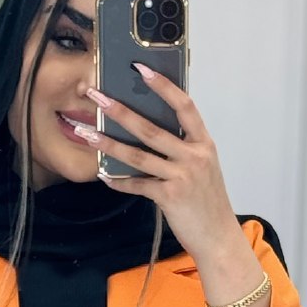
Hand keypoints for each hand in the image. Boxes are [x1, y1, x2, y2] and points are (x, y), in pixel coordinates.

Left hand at [80, 63, 238, 261]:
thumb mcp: (203, 169)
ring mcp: (182, 176)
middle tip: (96, 95)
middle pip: (151, 127)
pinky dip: (119, 181)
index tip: (141, 68)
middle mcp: (194, 155)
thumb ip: (183, 149)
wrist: (218, 238)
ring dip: (109, 143)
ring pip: (138, 155)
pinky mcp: (169, 197)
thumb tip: (149, 135)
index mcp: (203, 143)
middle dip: (120, 110)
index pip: (184, 105)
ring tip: (87, 132)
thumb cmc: (207, 203)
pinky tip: (103, 175)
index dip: (163, 85)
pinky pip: (138, 184)